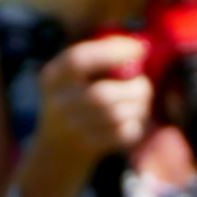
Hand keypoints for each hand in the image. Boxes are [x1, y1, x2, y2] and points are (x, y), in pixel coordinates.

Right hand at [32, 37, 152, 173]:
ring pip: (116, 116)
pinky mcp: (89, 147)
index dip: (112, 52)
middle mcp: (58, 104)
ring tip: (139, 101)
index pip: (78, 60)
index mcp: (52, 78)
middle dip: (133, 88)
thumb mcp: (73, 75)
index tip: (139, 48)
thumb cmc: (76, 97)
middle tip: (144, 85)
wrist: (58, 147)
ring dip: (138, 106)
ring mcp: (72, 129)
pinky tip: (131, 119)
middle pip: (102, 95)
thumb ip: (100, 57)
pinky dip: (135, 124)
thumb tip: (140, 48)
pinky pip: (123, 134)